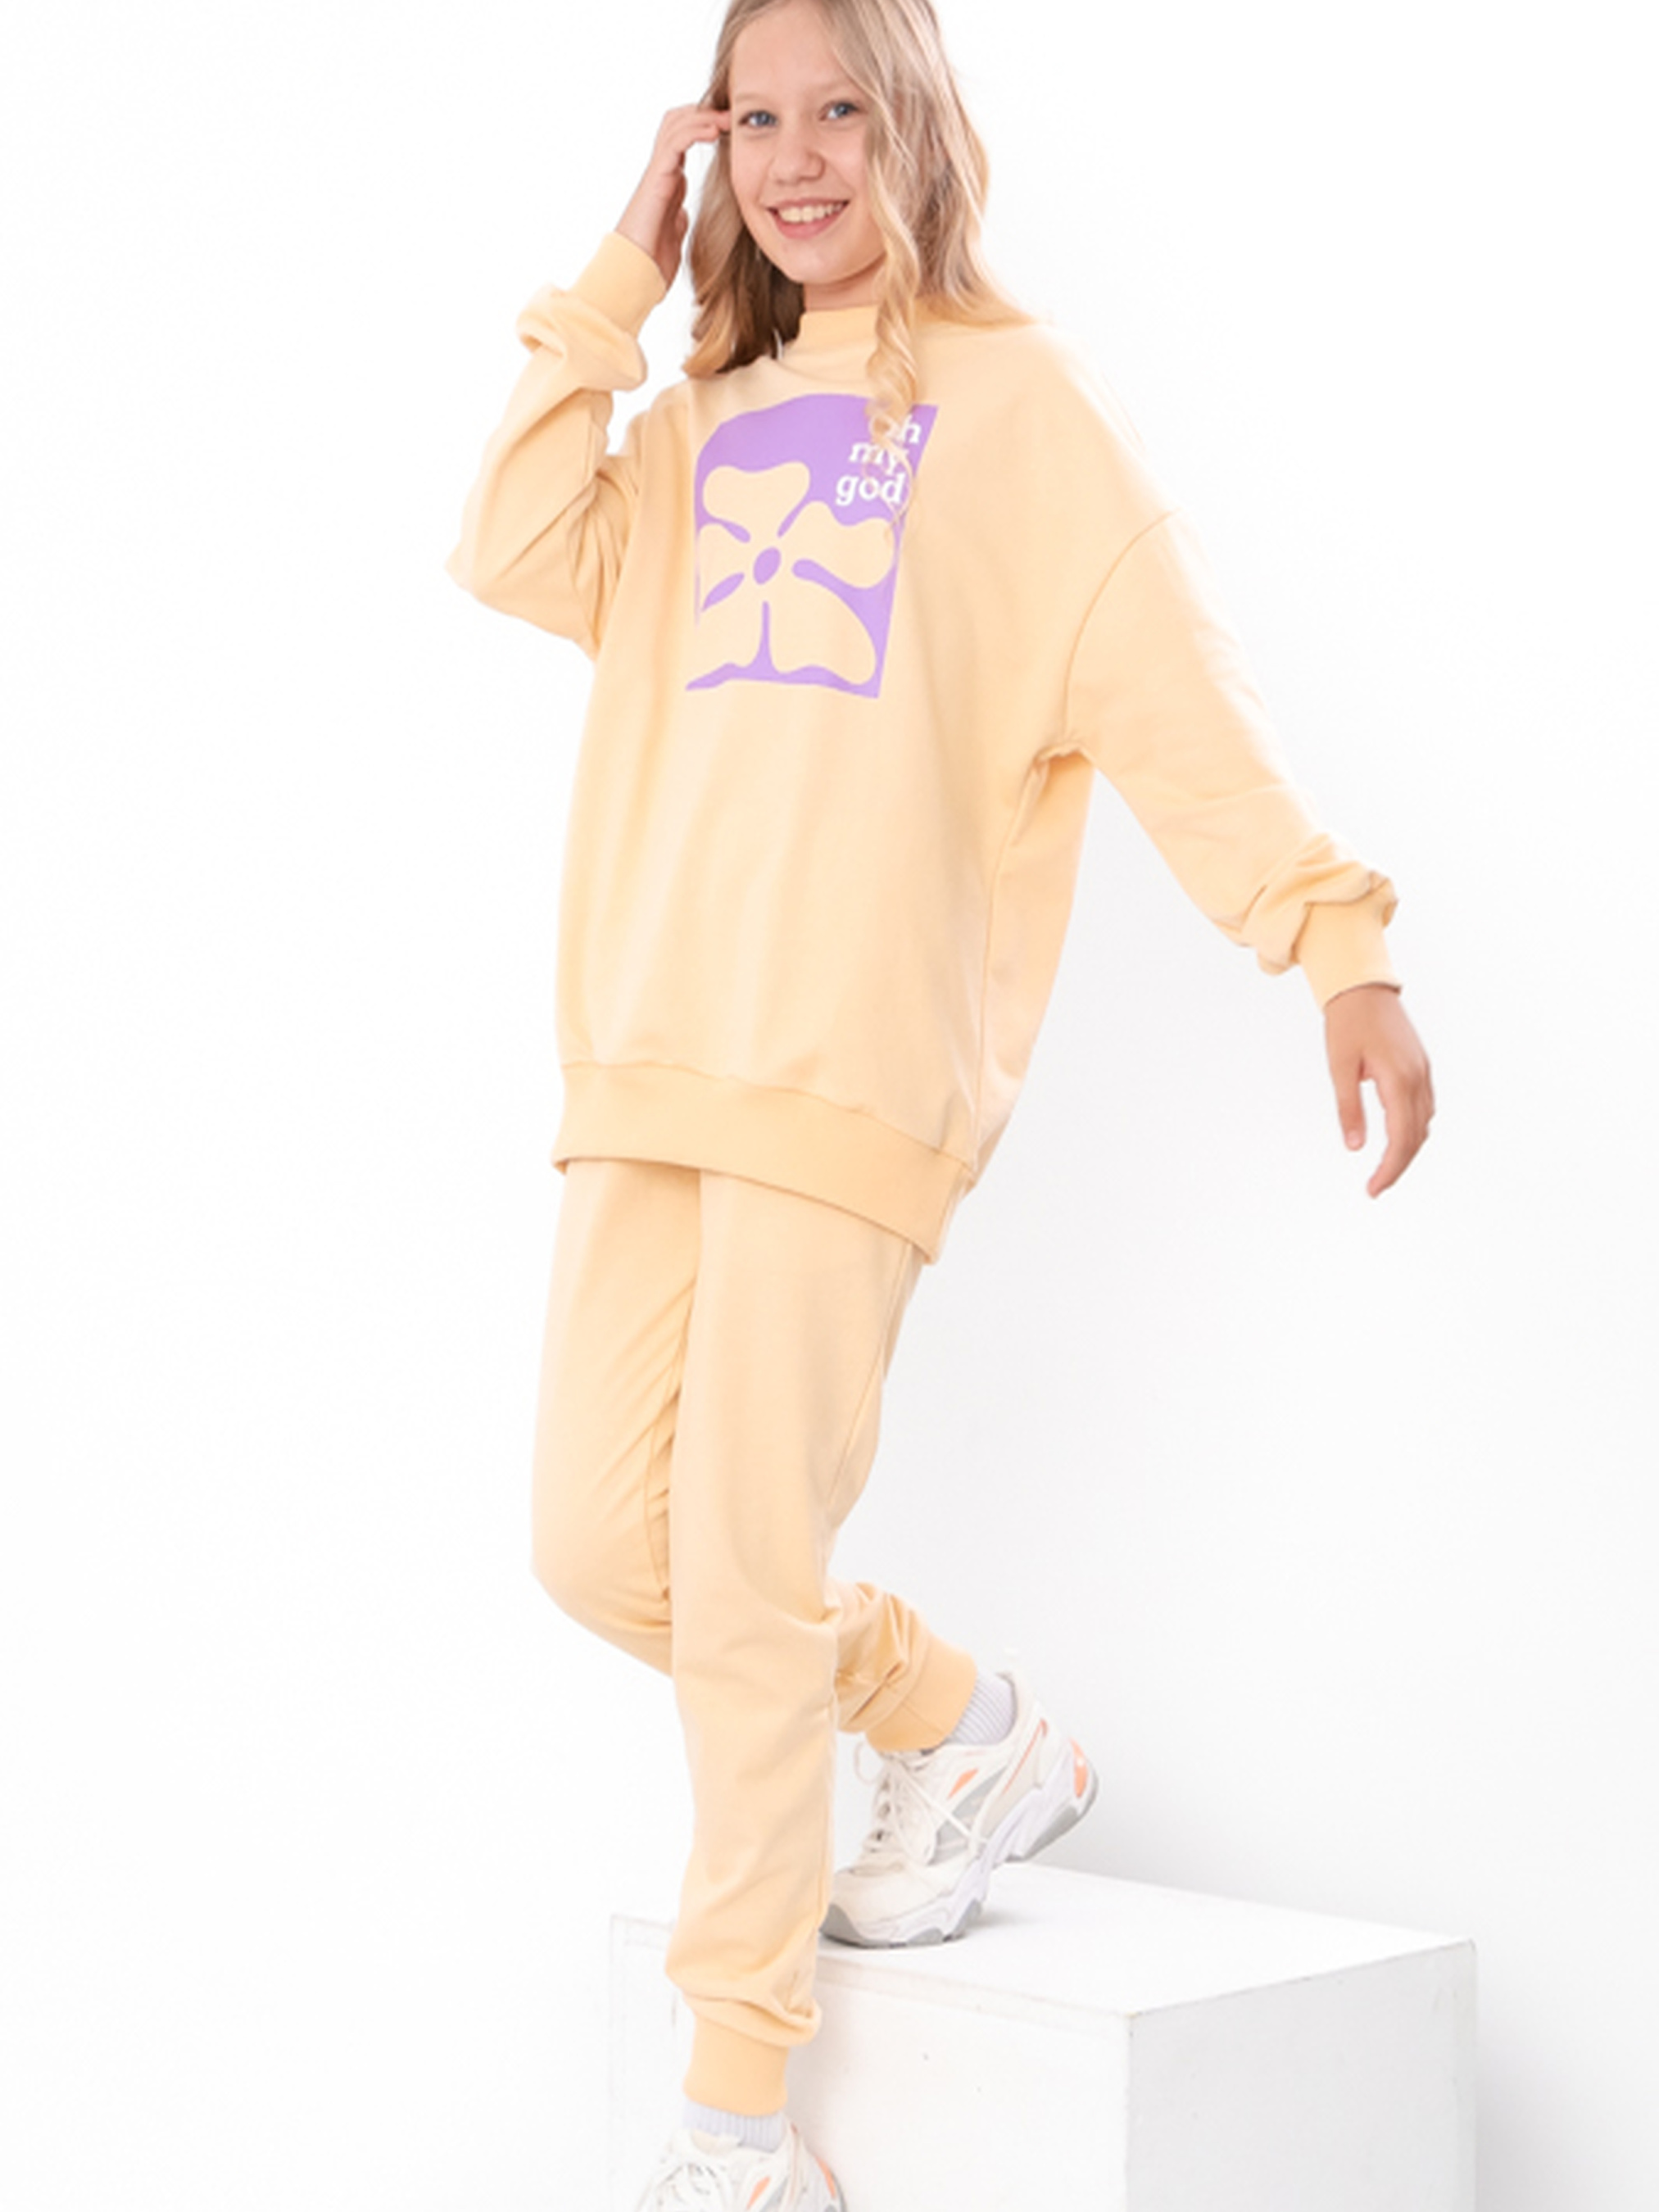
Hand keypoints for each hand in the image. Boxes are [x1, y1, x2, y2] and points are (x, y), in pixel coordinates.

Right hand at [617, 104, 730, 289]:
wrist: (635, 275)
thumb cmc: (651, 261)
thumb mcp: (674, 235)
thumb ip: (678, 219)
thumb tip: (683, 214)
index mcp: (668, 182)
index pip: (684, 139)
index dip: (705, 126)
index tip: (732, 127)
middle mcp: (661, 172)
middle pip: (677, 122)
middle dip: (704, 112)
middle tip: (732, 115)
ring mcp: (657, 174)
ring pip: (674, 125)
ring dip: (703, 116)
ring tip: (727, 117)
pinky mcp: (655, 179)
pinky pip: (673, 143)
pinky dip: (693, 131)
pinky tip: (713, 130)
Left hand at [1323, 984, 1434, 1196]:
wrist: (1363, 987)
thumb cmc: (1347, 1023)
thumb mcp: (1340, 1067)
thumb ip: (1348, 1108)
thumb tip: (1354, 1146)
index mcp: (1399, 1079)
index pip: (1401, 1138)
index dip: (1389, 1168)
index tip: (1373, 1189)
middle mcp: (1418, 1078)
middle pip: (1416, 1137)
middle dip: (1398, 1166)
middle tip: (1375, 1187)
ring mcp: (1423, 1072)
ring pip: (1423, 1124)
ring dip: (1407, 1150)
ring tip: (1383, 1169)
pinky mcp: (1420, 1067)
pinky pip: (1424, 1108)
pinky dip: (1413, 1129)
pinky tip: (1397, 1138)